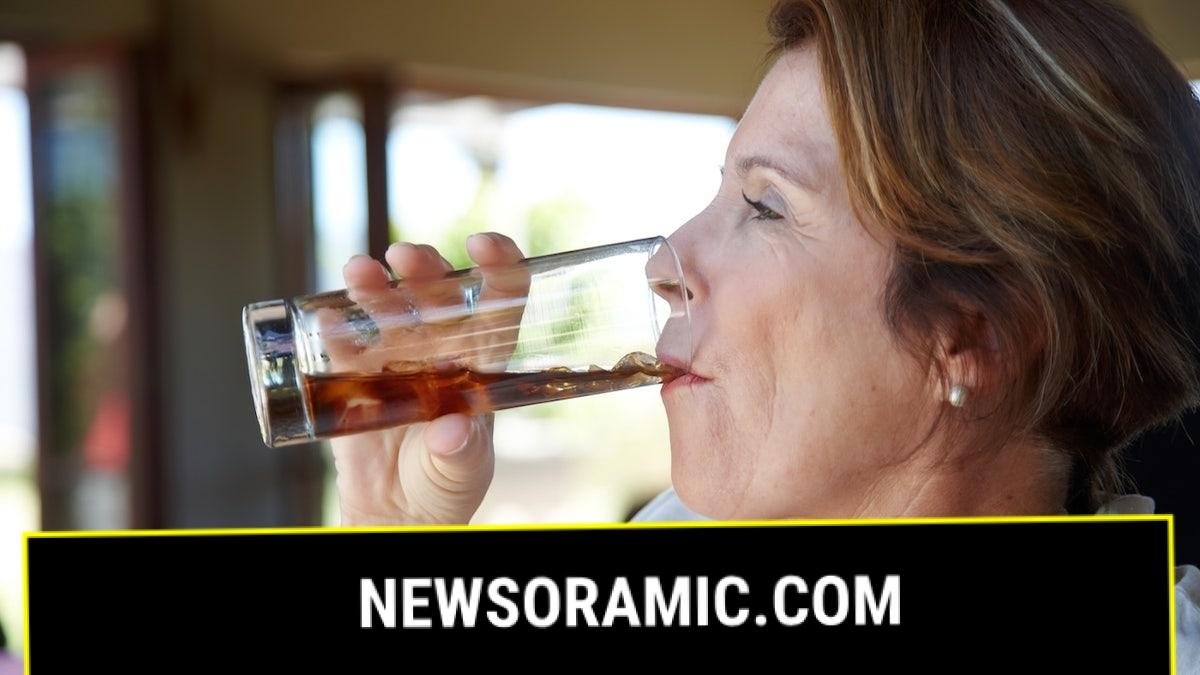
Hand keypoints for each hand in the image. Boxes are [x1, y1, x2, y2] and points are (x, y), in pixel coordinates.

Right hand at [327, 233, 527, 524]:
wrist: (397, 511)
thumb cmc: (444, 484)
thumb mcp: (462, 470)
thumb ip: (461, 450)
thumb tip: (453, 428)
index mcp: (480, 361)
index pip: (500, 301)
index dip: (499, 265)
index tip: (484, 245)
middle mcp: (440, 349)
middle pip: (437, 293)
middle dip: (424, 267)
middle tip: (406, 257)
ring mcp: (395, 357)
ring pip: (387, 307)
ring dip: (374, 286)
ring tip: (359, 272)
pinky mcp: (354, 375)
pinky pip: (343, 343)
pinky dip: (335, 328)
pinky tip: (328, 317)